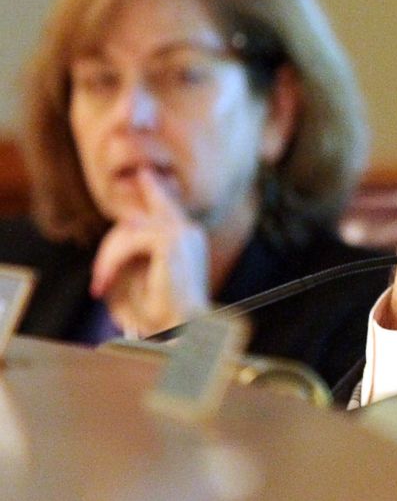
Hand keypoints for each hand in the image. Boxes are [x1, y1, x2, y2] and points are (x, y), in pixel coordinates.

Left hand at [89, 167, 209, 336]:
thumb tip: (125, 221)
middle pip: (138, 219)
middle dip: (111, 247)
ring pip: (129, 229)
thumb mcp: (140, 277)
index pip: (167, 206)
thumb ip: (132, 248)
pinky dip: (111, 261)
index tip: (146, 173)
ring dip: (108, 259)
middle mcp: (190, 232)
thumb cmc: (161, 315)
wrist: (180, 330)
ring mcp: (184, 233)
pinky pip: (130, 239)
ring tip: (101, 285)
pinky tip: (106, 281)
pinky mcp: (173, 241)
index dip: (154, 188)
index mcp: (189, 240)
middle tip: (100, 280)